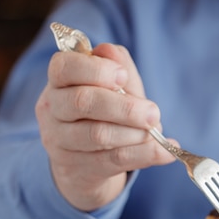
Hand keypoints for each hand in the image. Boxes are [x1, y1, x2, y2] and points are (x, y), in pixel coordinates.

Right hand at [35, 43, 174, 210]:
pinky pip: (114, 160)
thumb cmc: (103, 115)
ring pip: (98, 134)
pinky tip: (166, 152)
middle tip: (153, 112)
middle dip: (125, 107)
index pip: (64, 67)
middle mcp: (53, 110)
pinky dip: (145, 155)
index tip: (122, 76)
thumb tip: (111, 50)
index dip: (95, 70)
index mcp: (59, 82)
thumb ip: (117, 67)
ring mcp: (60, 142)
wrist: (86, 165)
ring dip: (136, 133)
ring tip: (155, 132)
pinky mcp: (77, 168)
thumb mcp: (113, 88)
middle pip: (83, 102)